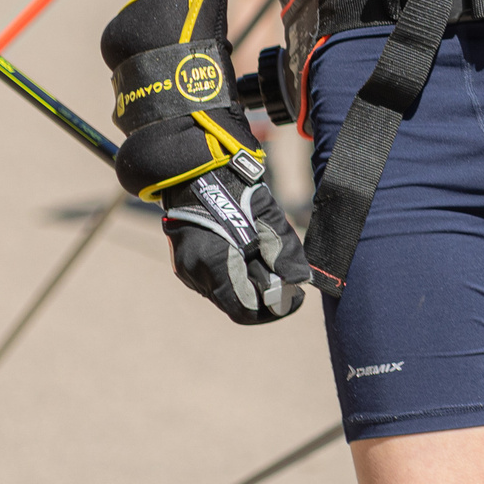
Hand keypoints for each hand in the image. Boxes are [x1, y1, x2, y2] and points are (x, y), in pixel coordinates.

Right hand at [160, 152, 308, 323]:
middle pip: (236, 303)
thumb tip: (299, 282)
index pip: (245, 310)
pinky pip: (214, 282)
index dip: (273, 309)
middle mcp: (196, 274)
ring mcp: (187, 270)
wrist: (197, 172)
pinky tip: (247, 256)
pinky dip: (234, 276)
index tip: (294, 298)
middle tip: (287, 281)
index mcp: (215, 264)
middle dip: (264, 296)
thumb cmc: (236, 192)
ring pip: (225, 294)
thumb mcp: (268, 218)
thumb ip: (283, 252)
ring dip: (248, 286)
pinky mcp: (184, 264)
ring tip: (268, 264)